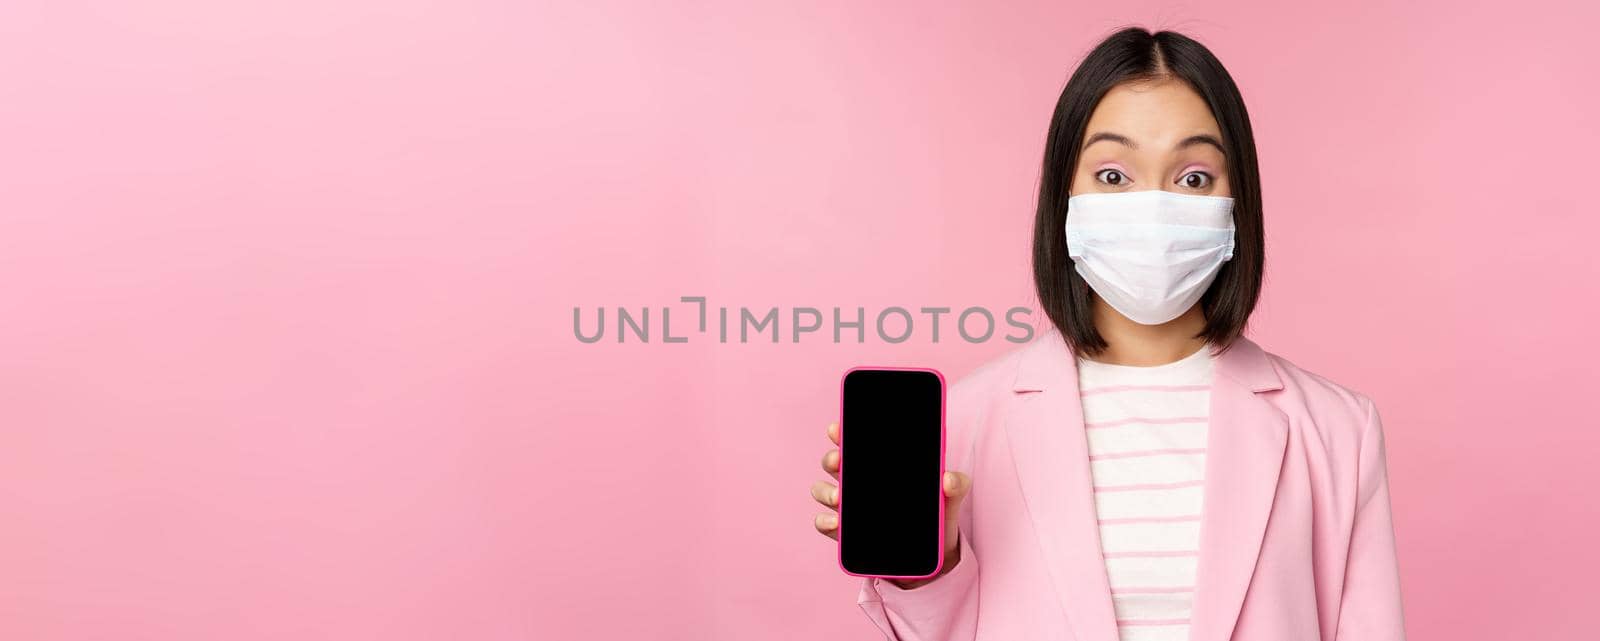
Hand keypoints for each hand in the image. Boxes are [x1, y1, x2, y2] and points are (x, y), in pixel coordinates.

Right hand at [811, 421, 970, 588]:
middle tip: (839, 460)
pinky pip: (826, 524)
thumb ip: (956, 486)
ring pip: (823, 491)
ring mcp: (849, 509)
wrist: (934, 559)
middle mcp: (858, 484)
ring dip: (826, 491)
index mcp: (879, 468)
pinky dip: (825, 521)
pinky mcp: (847, 534)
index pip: (855, 444)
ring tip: (840, 497)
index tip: (838, 428)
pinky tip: (836, 522)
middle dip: (831, 459)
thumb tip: (948, 479)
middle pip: (833, 464)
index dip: (842, 433)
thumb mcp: (950, 500)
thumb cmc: (937, 519)